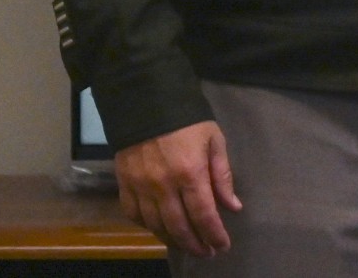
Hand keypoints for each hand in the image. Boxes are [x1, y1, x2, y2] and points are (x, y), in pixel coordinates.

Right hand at [114, 120, 241, 255]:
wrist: (148, 103)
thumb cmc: (189, 121)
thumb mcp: (214, 141)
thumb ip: (223, 176)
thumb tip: (233, 207)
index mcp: (190, 172)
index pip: (204, 214)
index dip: (214, 234)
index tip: (223, 246)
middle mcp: (163, 185)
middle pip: (179, 226)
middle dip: (195, 244)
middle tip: (207, 253)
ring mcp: (140, 187)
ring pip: (156, 225)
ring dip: (173, 240)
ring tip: (188, 245)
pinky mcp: (124, 185)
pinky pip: (134, 215)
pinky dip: (147, 226)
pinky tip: (160, 229)